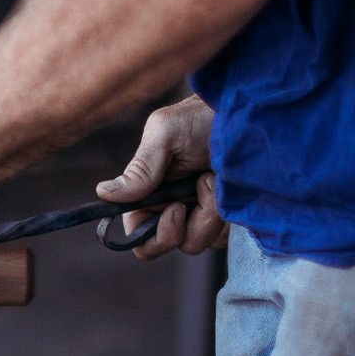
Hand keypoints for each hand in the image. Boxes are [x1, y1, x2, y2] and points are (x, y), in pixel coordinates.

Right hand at [96, 95, 224, 258]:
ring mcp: (199, 214)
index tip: (175, 209)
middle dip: (188, 227)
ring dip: (212, 216)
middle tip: (203, 189)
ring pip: (197, 243)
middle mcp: (170, 207)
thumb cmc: (203, 116)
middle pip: (166, 244)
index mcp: (148, 193)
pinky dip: (230, 219)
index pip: (137, 235)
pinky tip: (233, 190)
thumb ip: (139, 169)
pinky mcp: (227, 217)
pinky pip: (223, 238)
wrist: (252, 112)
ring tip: (219, 179)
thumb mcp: (166, 134)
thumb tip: (103, 193)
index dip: (152, 235)